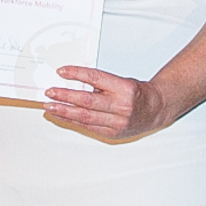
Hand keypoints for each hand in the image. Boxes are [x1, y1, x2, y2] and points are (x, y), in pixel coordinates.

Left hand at [45, 66, 167, 143]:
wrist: (155, 110)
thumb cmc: (136, 93)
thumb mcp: (121, 81)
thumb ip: (101, 83)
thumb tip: (73, 83)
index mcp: (125, 88)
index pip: (96, 78)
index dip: (77, 74)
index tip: (62, 71)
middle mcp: (122, 106)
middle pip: (88, 101)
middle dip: (65, 96)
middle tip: (50, 92)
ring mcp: (117, 122)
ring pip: (85, 117)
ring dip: (64, 111)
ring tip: (50, 106)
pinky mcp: (112, 133)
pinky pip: (88, 127)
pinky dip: (73, 121)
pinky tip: (62, 116)